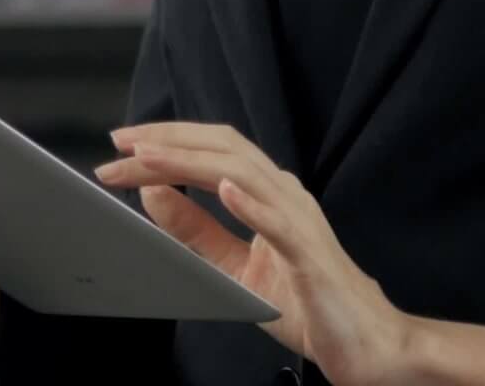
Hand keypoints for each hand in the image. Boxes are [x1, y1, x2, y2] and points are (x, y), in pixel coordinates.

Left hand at [96, 123, 414, 385]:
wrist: (364, 343)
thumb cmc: (307, 302)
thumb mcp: (235, 264)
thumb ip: (196, 230)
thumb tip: (152, 192)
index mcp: (269, 194)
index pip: (213, 151)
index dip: (168, 140)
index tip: (122, 144)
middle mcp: (285, 195)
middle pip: (224, 149)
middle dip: (168, 141)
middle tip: (119, 144)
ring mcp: (300, 221)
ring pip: (244, 173)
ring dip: (192, 162)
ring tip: (149, 158)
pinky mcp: (309, 256)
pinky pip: (279, 224)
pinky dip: (250, 204)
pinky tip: (224, 189)